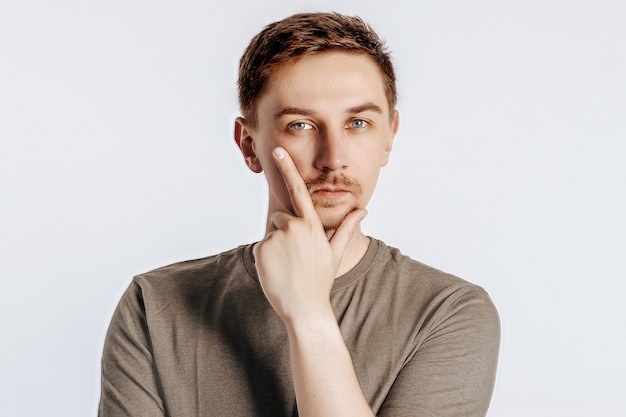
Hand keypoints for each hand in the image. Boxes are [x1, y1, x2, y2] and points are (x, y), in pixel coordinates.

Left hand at [253, 147, 366, 323]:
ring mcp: (277, 238)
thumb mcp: (335, 252)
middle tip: (296, 257)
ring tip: (288, 266)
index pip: (299, 190)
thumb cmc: (321, 280)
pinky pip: (262, 247)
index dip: (288, 169)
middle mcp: (294, 227)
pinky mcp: (262, 249)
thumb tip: (363, 210)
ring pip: (271, 233)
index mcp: (312, 225)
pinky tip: (278, 271)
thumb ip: (347, 228)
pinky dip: (266, 258)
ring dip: (277, 246)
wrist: (305, 307)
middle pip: (281, 217)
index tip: (277, 151)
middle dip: (285, 232)